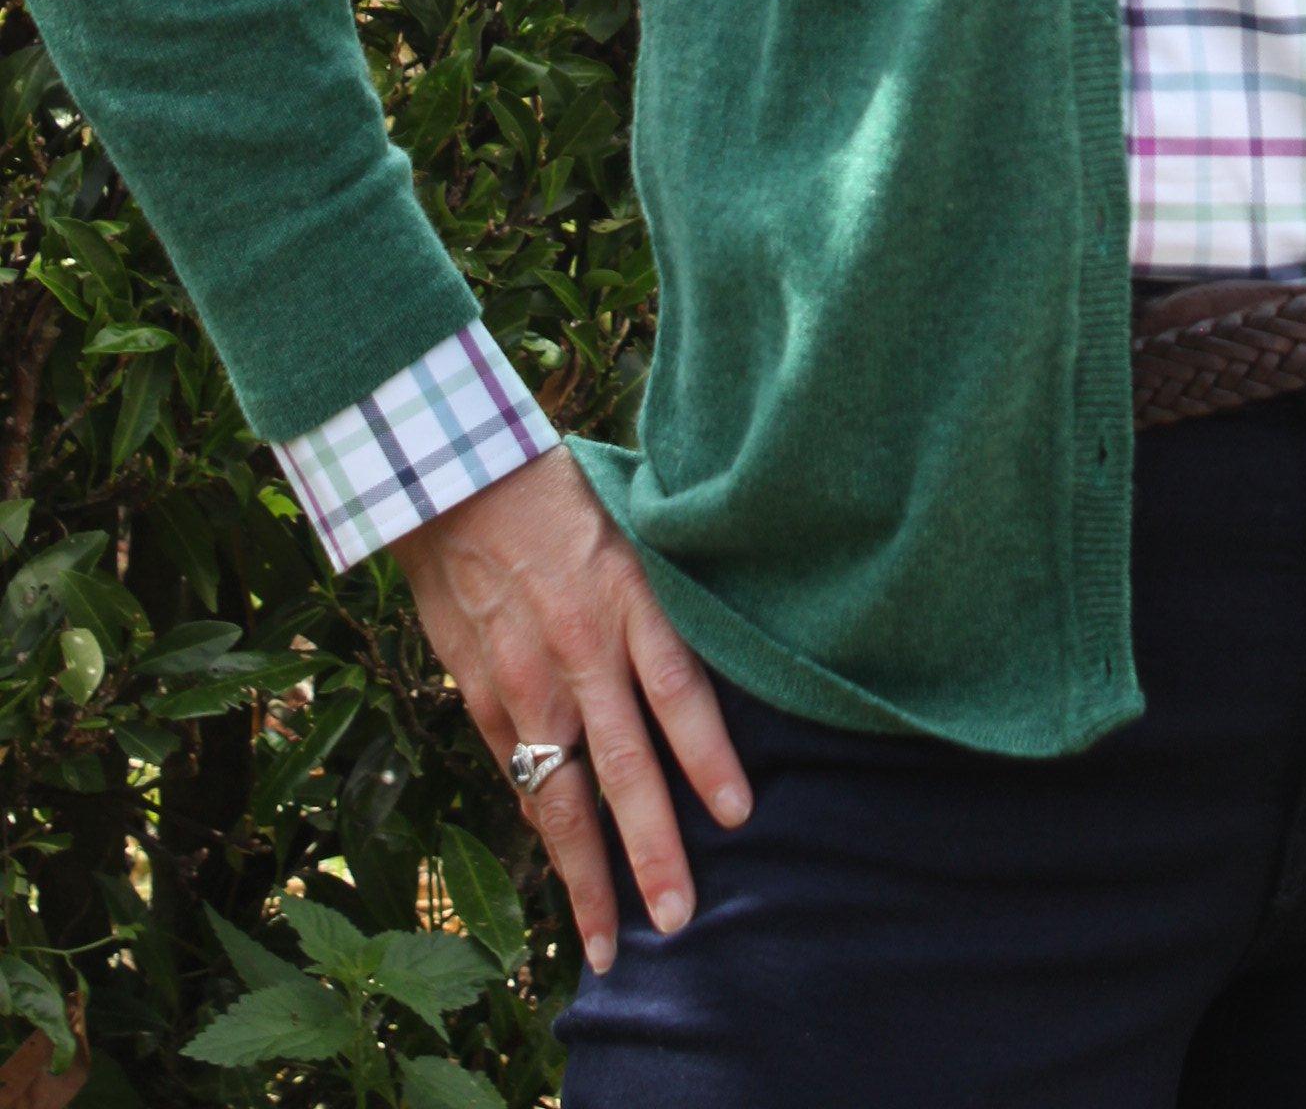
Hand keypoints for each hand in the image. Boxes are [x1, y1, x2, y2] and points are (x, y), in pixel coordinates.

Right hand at [393, 446, 751, 975]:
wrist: (450, 478)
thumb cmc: (556, 493)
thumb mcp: (629, 526)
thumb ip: (663, 594)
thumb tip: (712, 651)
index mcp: (625, 598)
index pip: (678, 689)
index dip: (708, 756)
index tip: (737, 815)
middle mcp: (577, 652)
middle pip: (624, 766)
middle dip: (653, 851)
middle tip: (681, 920)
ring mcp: (524, 684)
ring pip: (563, 797)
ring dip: (589, 876)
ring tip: (611, 945)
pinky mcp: (481, 697)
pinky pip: (521, 777)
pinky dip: (546, 828)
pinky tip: (564, 874)